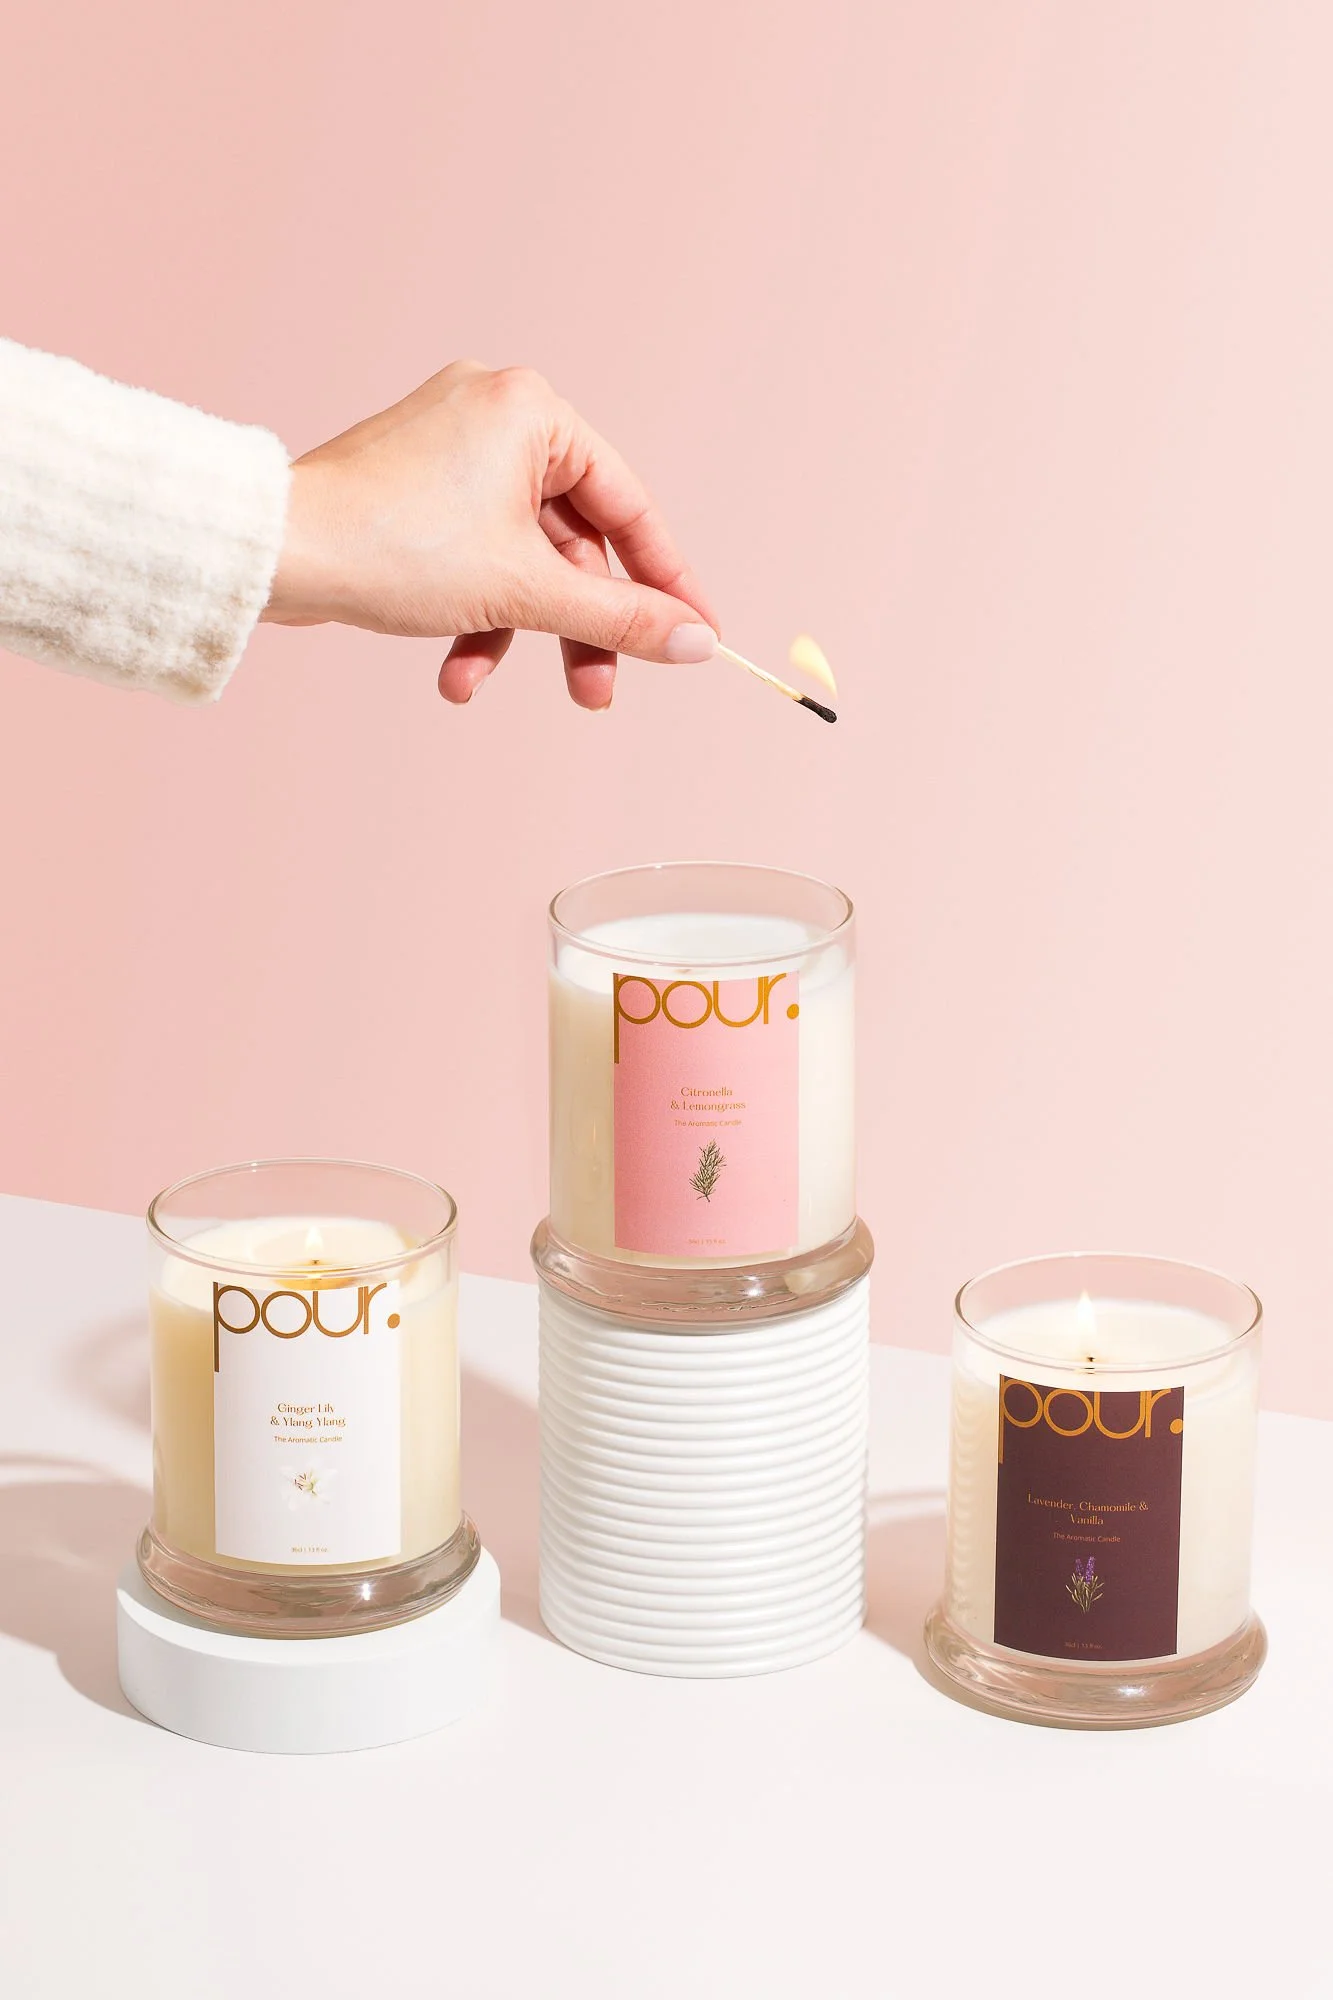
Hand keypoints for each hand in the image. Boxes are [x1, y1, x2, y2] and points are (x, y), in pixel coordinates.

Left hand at [262, 361, 718, 709]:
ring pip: (519, 558)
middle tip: (597, 694)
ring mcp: (450, 449)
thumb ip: (619, 618)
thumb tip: (697, 642)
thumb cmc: (393, 546)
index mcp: (533, 409)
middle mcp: (495, 414)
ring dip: (513, 634)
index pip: (628, 505)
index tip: (700, 636)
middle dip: (576, 628)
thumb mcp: (525, 591)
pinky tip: (450, 671)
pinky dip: (470, 614)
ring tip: (485, 688)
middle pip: (573, 541)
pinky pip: (473, 555)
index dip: (667, 581)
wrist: (271, 552)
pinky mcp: (414, 488)